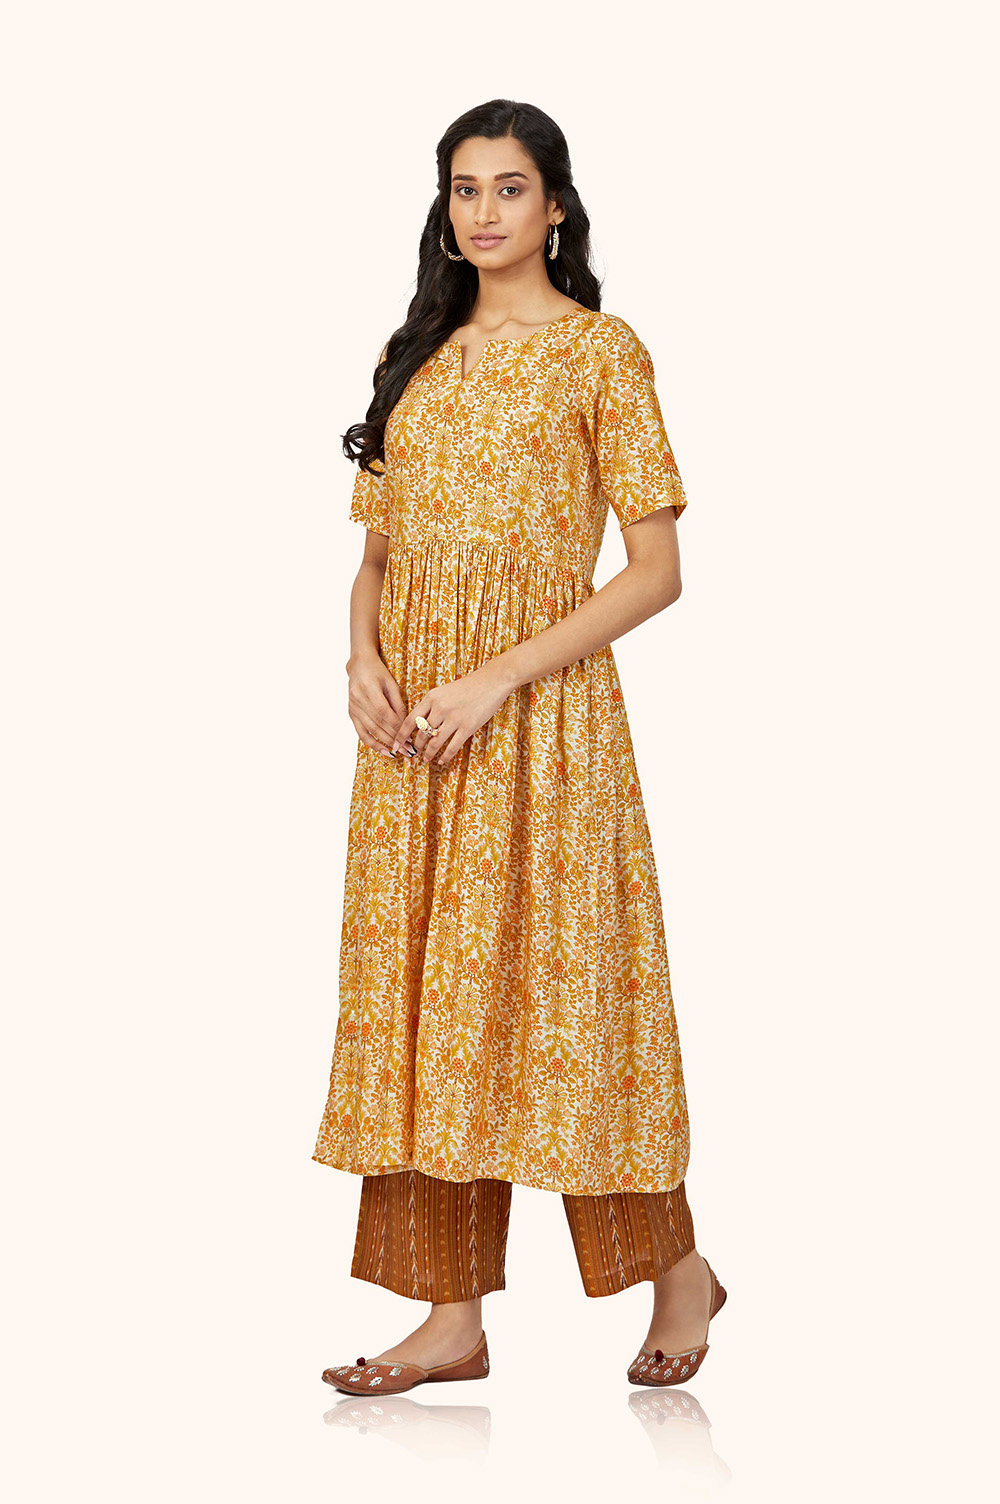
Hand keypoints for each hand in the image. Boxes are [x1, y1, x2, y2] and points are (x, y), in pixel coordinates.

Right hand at [347, 651, 411, 757]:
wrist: (359, 666)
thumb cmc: (378, 673)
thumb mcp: (391, 684)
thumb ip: (398, 703)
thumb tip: (406, 724)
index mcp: (369, 688)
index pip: (384, 713)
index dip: (397, 727)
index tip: (410, 737)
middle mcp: (358, 699)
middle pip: (378, 723)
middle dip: (394, 738)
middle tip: (409, 750)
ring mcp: (353, 707)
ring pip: (370, 730)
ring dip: (386, 743)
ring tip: (400, 752)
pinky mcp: (351, 714)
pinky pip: (361, 732)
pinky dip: (373, 743)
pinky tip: (384, 751)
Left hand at [394, 659, 515, 767]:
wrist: (491, 682)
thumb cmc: (467, 687)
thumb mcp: (443, 691)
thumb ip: (430, 705)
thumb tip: (417, 724)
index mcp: (431, 697)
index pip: (410, 720)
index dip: (401, 735)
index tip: (396, 745)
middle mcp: (440, 708)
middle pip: (421, 733)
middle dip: (416, 746)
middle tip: (414, 752)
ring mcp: (454, 718)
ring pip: (434, 743)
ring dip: (428, 753)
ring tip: (425, 758)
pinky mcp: (467, 727)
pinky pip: (452, 747)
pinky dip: (444, 756)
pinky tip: (440, 760)